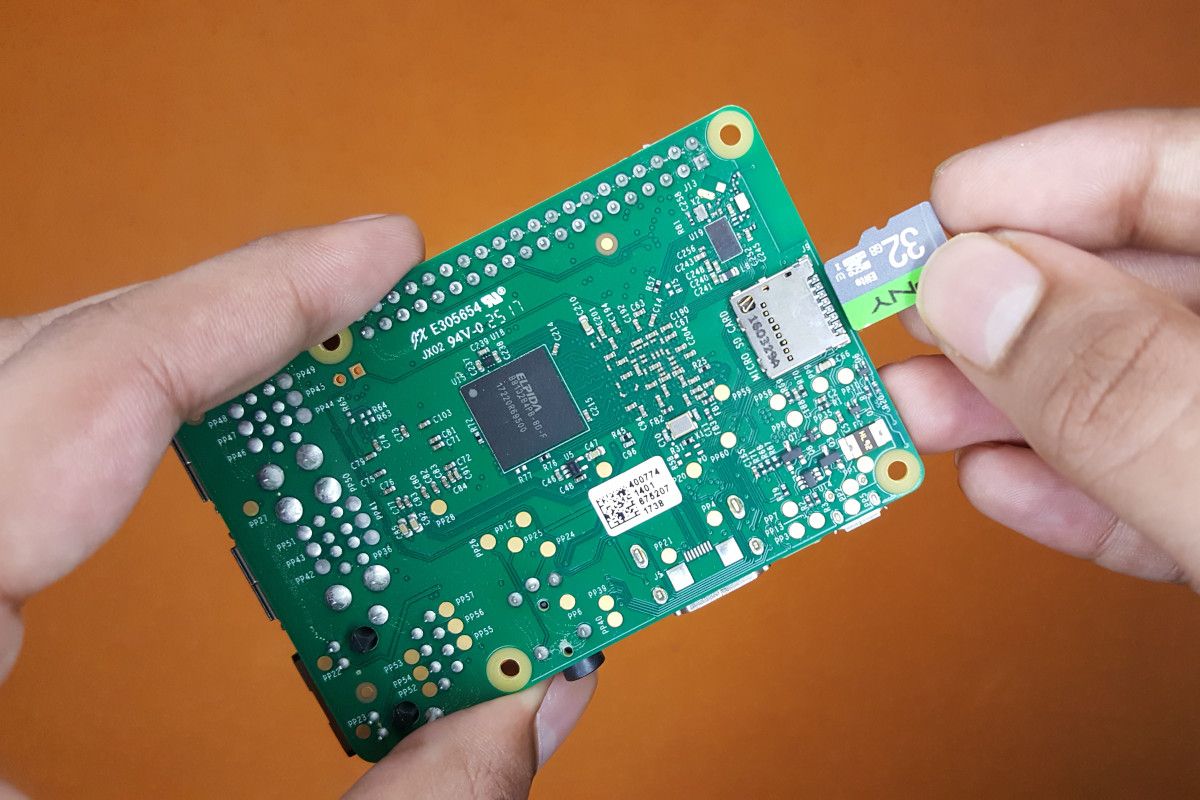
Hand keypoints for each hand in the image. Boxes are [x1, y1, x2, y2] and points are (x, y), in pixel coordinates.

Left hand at [0, 216, 594, 797]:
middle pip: (33, 377)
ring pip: (11, 420)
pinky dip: (115, 453)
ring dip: (176, 377)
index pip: (74, 390)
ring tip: (311, 365)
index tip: (379, 250)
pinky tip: (202, 464)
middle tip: (373, 308)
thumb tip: (533, 698)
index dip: (248, 300)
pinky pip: (5, 497)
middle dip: (223, 326)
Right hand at [882, 109, 1199, 584]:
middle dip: (996, 314)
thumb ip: (1125, 387)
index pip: (1167, 170)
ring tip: (914, 414)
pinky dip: (1074, 487)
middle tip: (898, 333)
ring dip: (1008, 408)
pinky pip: (1160, 475)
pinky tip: (1003, 483)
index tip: (923, 232)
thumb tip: (979, 300)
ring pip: (1131, 385)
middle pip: (1128, 282)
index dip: (1029, 189)